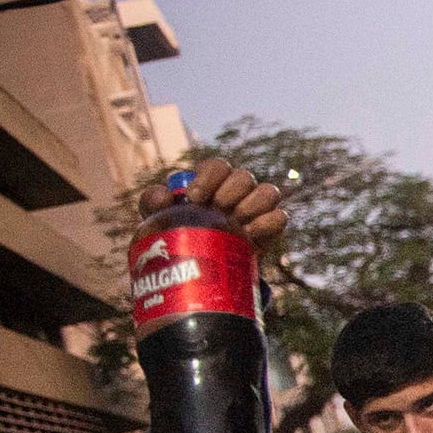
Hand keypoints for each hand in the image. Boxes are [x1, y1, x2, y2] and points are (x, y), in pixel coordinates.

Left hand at [138, 156, 286, 253]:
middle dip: (230, 193)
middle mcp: (237, 190)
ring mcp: (256, 208)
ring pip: (268, 192)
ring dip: (251, 206)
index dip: (208, 178)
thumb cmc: (179, 234)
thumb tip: (165, 198)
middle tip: (216, 210)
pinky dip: (267, 223)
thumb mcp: (157, 218)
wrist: (201, 266)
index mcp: (212, 182)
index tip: (194, 198)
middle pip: (244, 177)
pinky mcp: (270, 228)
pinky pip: (280, 217)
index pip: (217, 166)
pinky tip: (249, 235)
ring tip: (236, 224)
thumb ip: (152, 201)